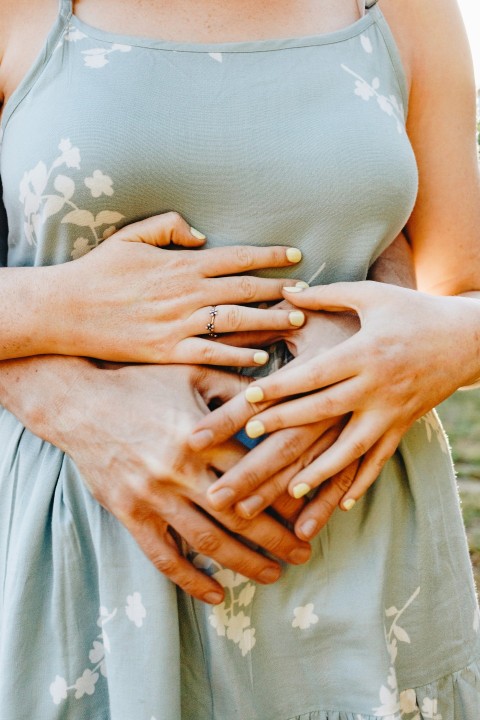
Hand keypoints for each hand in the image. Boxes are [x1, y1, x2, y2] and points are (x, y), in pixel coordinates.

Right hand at [36, 360, 310, 603]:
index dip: (286, 497)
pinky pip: (163, 556)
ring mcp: (153, 496)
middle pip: (239, 515)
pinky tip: (216, 594)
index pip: (255, 473)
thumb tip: (277, 392)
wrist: (79, 403)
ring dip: (244, 563)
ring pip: (208, 541)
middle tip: (304, 555)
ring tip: (273, 574)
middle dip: (277, 540)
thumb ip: (234, 386)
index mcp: (201, 436)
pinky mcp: (130, 514)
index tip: (310, 513)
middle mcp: (180, 470)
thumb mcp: (190, 372)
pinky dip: (190, 580)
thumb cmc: (140, 383)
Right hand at [43, 212, 304, 365]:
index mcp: (182, 263)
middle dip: (281, 290)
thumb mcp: (131, 236)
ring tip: (297, 321)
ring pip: (237, 320)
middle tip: (309, 294)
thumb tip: (202, 236)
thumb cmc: (98, 271)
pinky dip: (238, 355)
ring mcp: (179, 323)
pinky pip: (212, 353)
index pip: (237, 257)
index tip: (295, 257)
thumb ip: (169, 227)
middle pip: (246, 289)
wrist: (66, 308)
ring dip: (270, 320)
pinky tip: (261, 358)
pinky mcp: (168, 351)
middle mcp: (187, 292)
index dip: (270, 256)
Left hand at [198, 281, 479, 513]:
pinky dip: (363, 482)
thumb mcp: (373, 295)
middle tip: (252, 434)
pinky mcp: (404, 425)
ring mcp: (392, 410)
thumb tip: (287, 292)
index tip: (250, 397)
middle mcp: (377, 386)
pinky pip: (381, 458)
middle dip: (286, 424)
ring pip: (352, 447)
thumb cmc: (414, 310)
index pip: (315, 374)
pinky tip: (344, 504)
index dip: (281, 386)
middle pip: (324, 410)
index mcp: (365, 352)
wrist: (467, 338)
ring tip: (292, 489)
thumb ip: (328, 295)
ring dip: (322, 471)